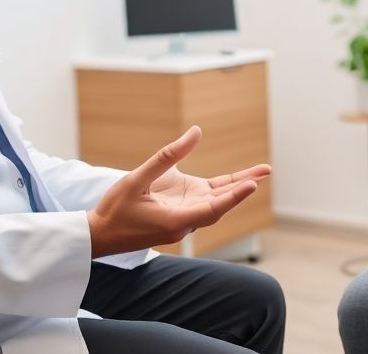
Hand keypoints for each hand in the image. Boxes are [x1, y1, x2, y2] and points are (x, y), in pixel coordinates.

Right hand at [87, 126, 270, 257]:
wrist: (101, 235)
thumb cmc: (116, 209)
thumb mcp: (138, 178)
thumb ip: (167, 155)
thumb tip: (195, 133)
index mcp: (176, 220)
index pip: (213, 208)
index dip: (234, 196)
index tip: (252, 184)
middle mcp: (185, 222)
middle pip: (221, 204)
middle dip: (244, 187)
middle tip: (266, 170)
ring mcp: (183, 218)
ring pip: (215, 202)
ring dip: (236, 188)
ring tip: (259, 172)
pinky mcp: (179, 213)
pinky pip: (204, 201)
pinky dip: (221, 190)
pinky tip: (236, 180)